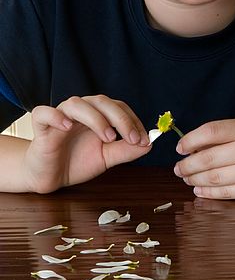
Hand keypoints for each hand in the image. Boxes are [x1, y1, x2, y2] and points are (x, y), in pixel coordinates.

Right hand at [23, 95, 150, 192]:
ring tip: (108, 138)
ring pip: (77, 104)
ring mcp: (60, 116)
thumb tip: (149, 144)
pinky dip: (55, 116)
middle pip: (101, 102)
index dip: (133, 121)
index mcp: (98, 115)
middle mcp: (81, 111)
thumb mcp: (106, 158)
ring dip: (96, 119)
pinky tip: (67, 126)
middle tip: (132, 139)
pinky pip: (43, 113)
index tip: (144, 139)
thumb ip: (125, 150)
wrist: (51, 177)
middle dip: (121, 119)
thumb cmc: (77, 162)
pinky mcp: (41, 127)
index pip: (119, 108)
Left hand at [173, 117, 234, 198]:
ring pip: (215, 178)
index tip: (180, 147)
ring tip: (186, 178)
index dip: (190, 140)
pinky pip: (228, 193)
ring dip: (195, 179)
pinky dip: (210, 193)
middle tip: (178, 168)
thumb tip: (197, 144)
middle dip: (188, 164)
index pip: (211, 131)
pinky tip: (200, 191)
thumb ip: (231, 132)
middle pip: (209, 158)